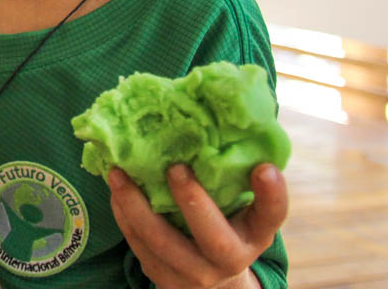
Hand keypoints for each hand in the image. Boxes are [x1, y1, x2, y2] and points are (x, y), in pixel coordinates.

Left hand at [108, 163, 287, 288]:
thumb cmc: (225, 226)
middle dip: (193, 202)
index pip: (271, 216)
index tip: (264, 167)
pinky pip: (140, 247)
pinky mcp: (165, 279)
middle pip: (214, 238)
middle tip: (175, 168)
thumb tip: (208, 116)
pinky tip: (115, 192)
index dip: (272, 195)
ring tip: (117, 173)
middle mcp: (230, 258)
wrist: (213, 283)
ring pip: (163, 244)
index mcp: (256, 234)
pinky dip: (124, 217)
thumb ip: (231, 177)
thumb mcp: (240, 208)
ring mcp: (196, 274)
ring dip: (136, 206)